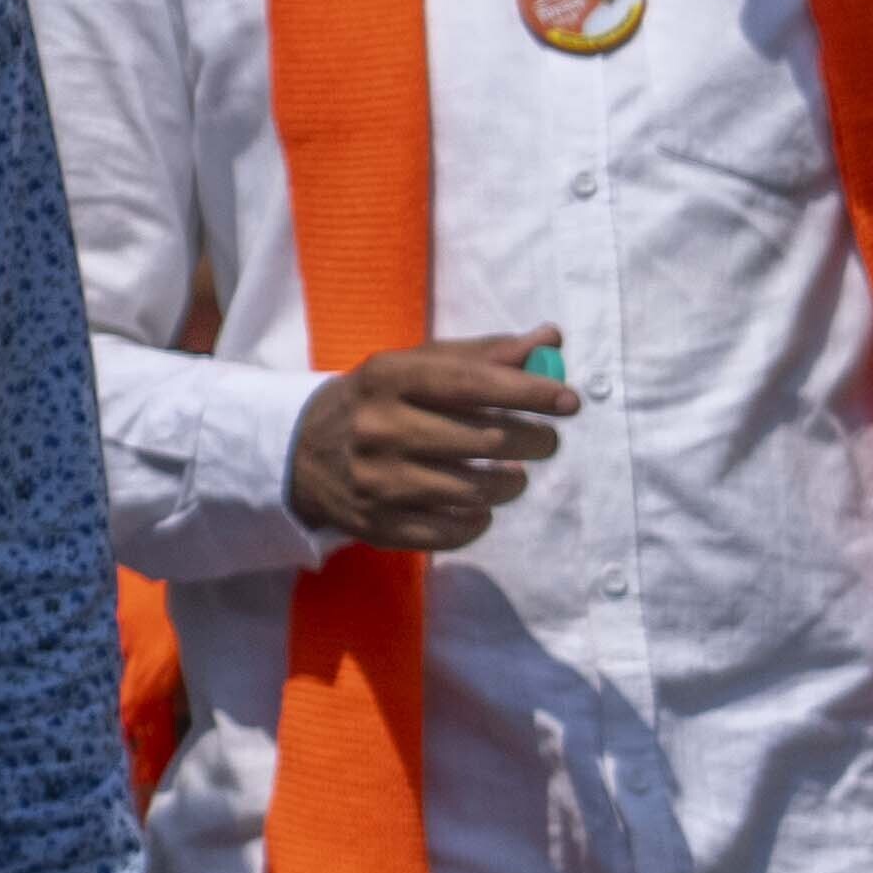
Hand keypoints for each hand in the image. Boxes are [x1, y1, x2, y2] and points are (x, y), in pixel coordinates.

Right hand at [287, 332, 576, 550]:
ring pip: (475, 492)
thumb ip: (485, 355)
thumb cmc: (382, 400)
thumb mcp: (418, 366)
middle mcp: (378, 427)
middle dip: (534, 441)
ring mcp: (376, 480)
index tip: (571, 401)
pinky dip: (479, 520)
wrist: (302, 450)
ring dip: (512, 484)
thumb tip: (551, 339)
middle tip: (547, 440)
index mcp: (388, 377)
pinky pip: (453, 532)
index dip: (527, 391)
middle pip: (484, 442)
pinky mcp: (377, 524)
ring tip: (514, 475)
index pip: (469, 383)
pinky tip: (478, 505)